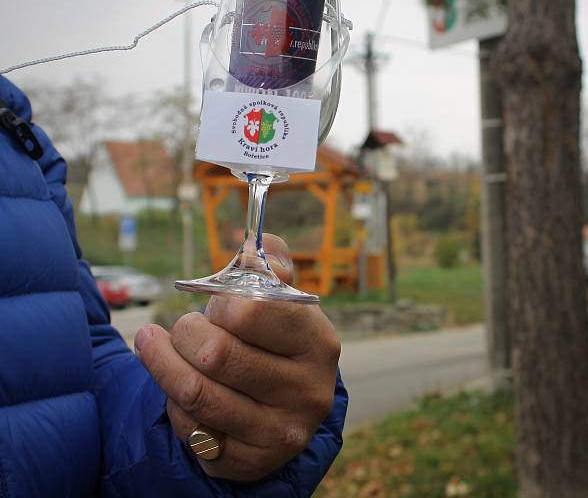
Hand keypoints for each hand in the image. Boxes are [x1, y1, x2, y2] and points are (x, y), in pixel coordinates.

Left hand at [135, 234, 340, 481]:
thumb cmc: (277, 344)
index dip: (220, 302)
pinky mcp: (250, 462)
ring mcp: (281, 431)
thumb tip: (254, 241)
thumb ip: (270, 265)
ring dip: (162, 363)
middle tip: (182, 326)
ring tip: (153, 343)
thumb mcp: (283, 303)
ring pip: (194, 392)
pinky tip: (177, 389)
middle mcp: (308, 391)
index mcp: (319, 342)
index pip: (250, 311)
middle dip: (185, 333)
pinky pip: (191, 428)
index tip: (215, 303)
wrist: (286, 411)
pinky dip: (174, 404)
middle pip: (215, 354)